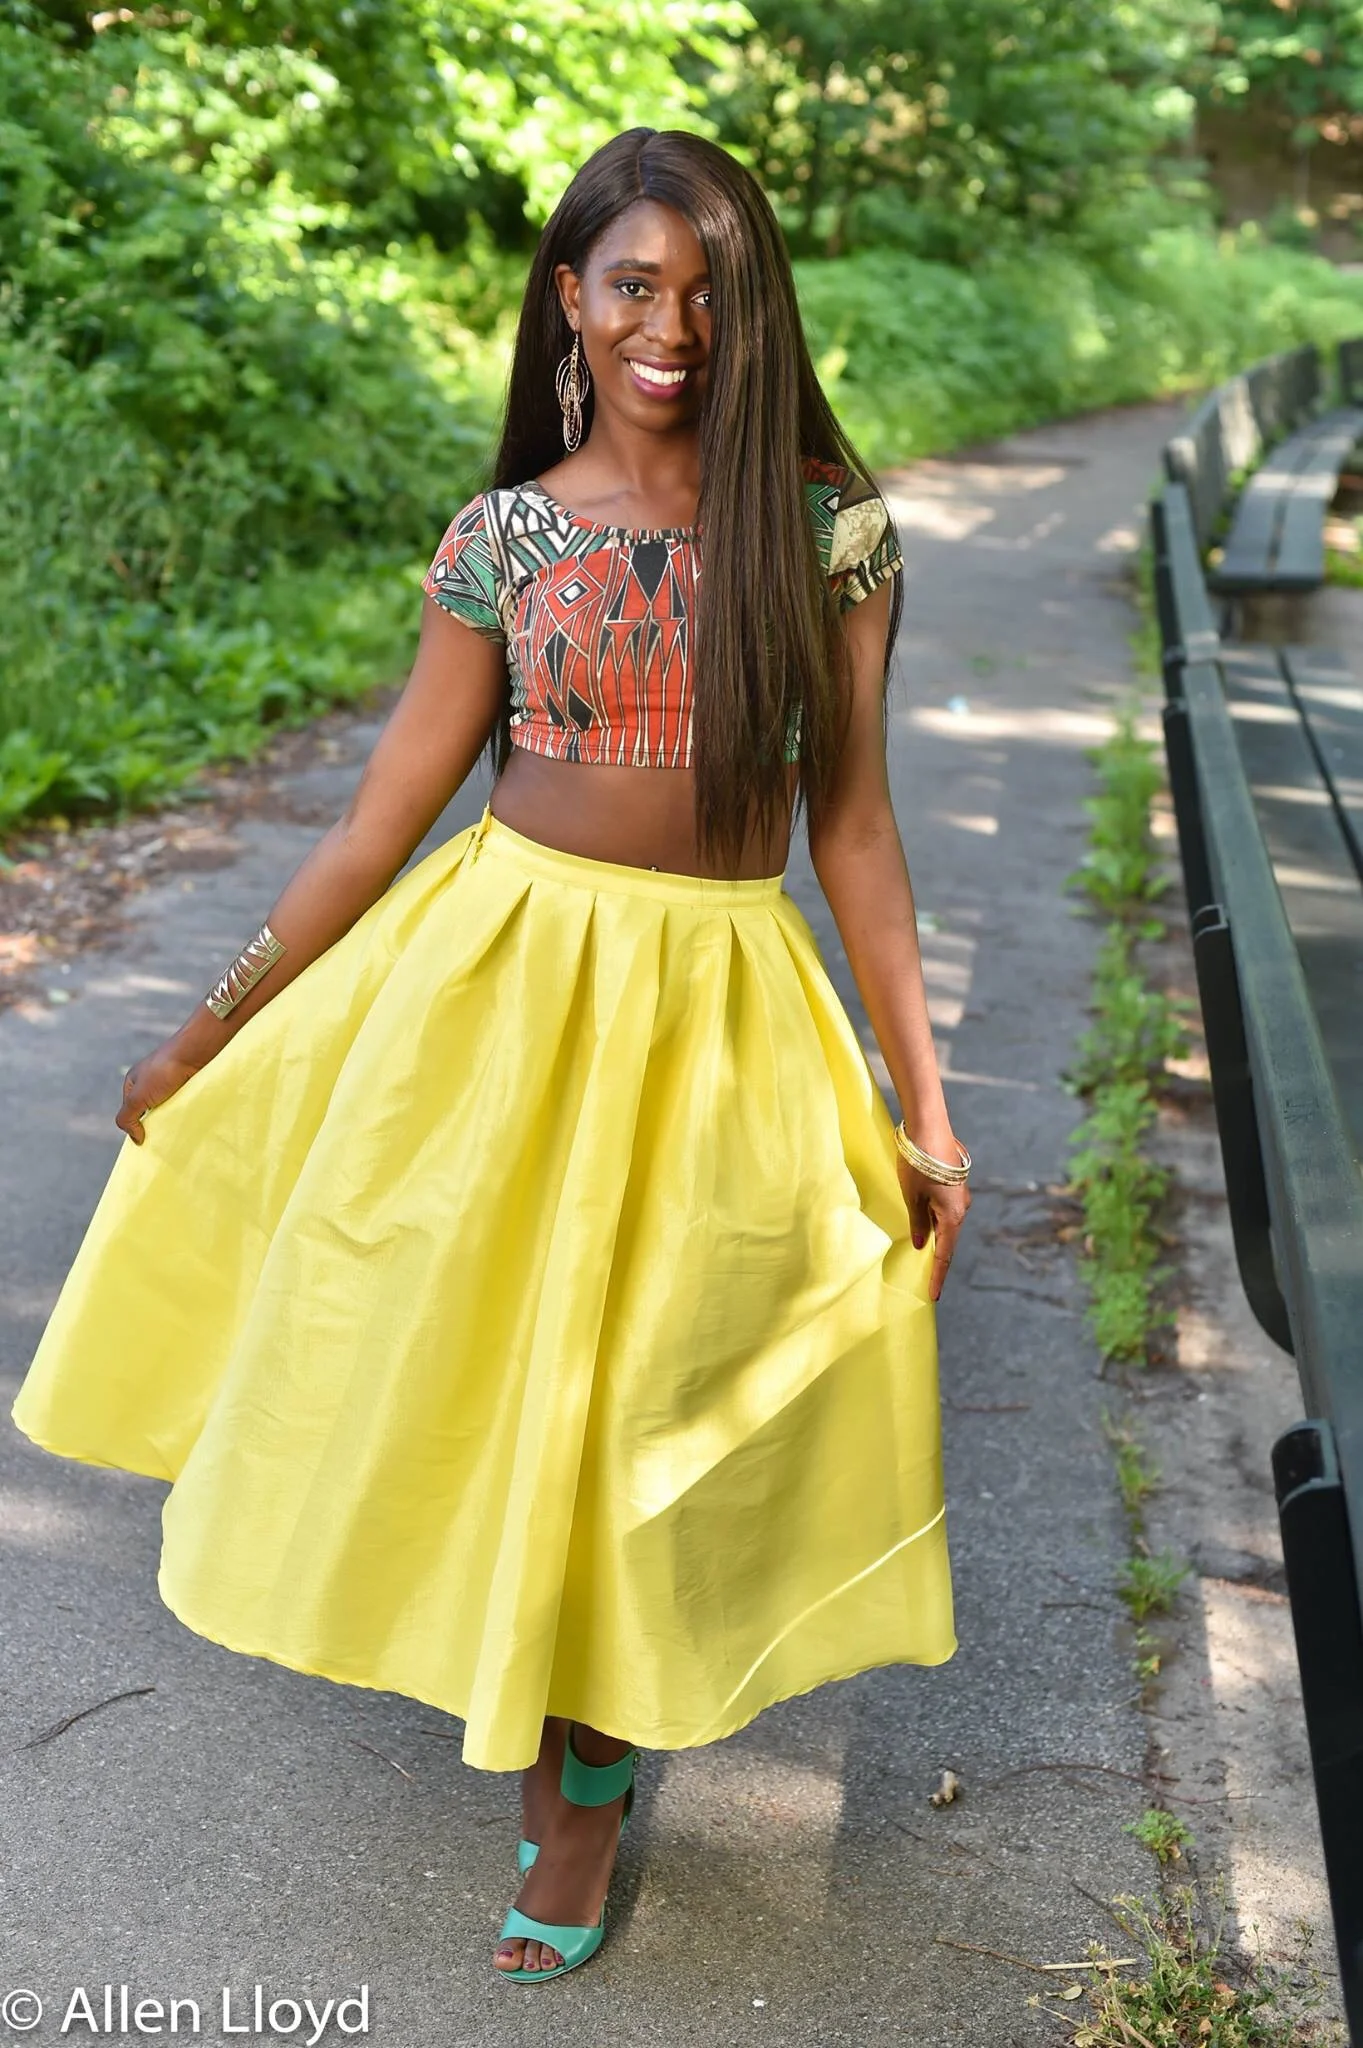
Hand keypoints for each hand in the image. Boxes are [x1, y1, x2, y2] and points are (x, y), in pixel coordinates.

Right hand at [116, 1040, 202, 1144]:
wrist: (194, 1053)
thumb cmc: (162, 1072)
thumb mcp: (137, 1097)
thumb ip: (127, 1118)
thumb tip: (136, 1139)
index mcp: (134, 1083)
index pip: (130, 1112)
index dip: (135, 1125)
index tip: (145, 1138)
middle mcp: (151, 1083)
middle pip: (150, 1111)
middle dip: (155, 1123)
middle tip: (164, 1135)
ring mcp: (171, 1084)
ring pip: (168, 1109)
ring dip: (172, 1119)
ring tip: (178, 1127)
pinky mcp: (188, 1086)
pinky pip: (183, 1105)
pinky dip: (184, 1112)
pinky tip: (189, 1118)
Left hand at [897, 1156, 970, 1302]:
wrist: (929, 1127)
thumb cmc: (918, 1164)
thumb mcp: (912, 1197)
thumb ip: (916, 1223)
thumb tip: (920, 1243)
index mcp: (953, 1216)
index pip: (944, 1254)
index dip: (937, 1276)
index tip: (933, 1296)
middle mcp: (962, 1207)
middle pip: (947, 1239)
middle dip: (936, 1257)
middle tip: (925, 1278)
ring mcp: (960, 1194)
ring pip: (946, 1222)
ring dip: (934, 1234)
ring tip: (920, 1249)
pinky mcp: (954, 1182)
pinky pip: (945, 1208)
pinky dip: (934, 1219)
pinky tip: (923, 1220)